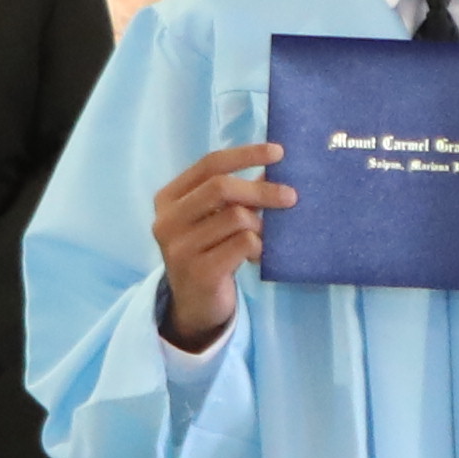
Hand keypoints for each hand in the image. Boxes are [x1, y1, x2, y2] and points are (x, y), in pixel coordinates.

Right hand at [152, 139, 287, 346]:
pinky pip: (244, 244)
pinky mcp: (199, 272)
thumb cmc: (209, 251)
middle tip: (291, 196)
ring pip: (237, 217)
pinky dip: (259, 246)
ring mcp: (180, 248)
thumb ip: (235, 193)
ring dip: (260, 225)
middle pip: (221, 187)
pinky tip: (257, 256)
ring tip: (263, 236)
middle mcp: (167, 221)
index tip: (278, 153)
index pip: (209, 164)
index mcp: (168, 199)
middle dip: (261, 189)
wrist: (195, 305)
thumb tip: (275, 164)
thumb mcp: (214, 218)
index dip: (245, 154)